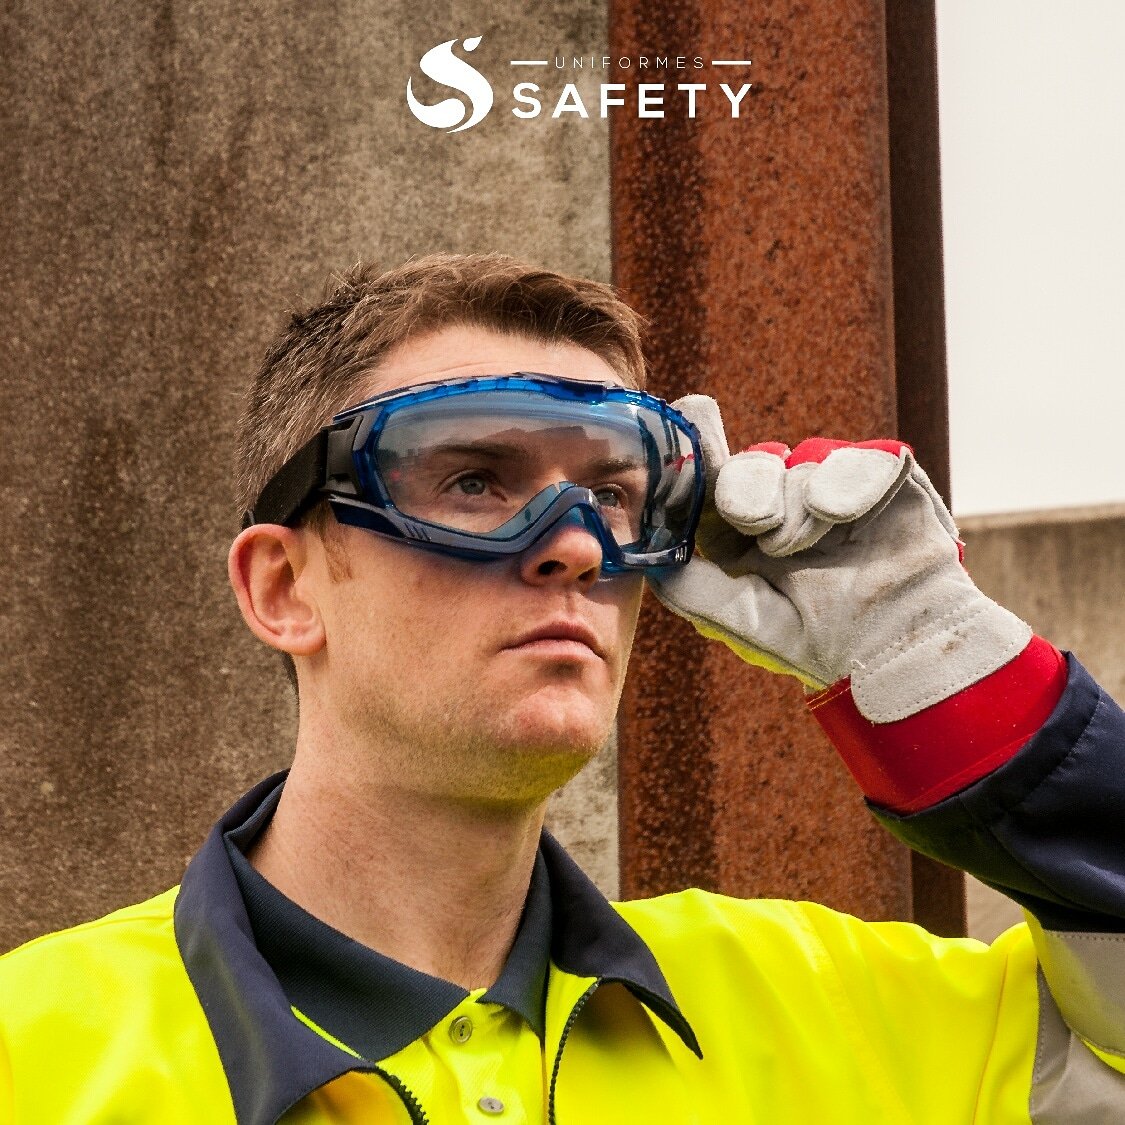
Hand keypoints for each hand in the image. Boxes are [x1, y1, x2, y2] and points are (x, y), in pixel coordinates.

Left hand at [649, 397, 1029, 722]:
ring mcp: (833, 485)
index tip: (687, 417)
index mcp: (742, 528)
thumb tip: (650, 559)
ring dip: (798, 504)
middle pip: (752, 462)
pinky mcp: (886, 477)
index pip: (713, 477)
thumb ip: (691, 587)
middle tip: (759, 527)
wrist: (892, 655)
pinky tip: (842, 517)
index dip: (698, 450)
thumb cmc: (814, 641)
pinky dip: (845, 484)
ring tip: (808, 545)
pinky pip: (861, 458)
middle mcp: (784, 500)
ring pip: (803, 460)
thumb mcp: (739, 618)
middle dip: (748, 490)